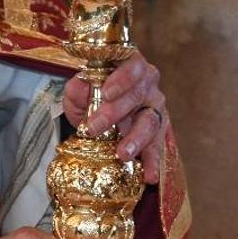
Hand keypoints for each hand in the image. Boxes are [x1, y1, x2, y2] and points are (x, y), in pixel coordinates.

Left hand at [62, 51, 167, 184]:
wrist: (100, 112)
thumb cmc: (90, 95)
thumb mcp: (78, 91)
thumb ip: (77, 88)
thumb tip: (81, 85)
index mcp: (129, 63)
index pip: (131, 66)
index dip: (121, 79)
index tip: (106, 93)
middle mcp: (148, 82)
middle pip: (137, 95)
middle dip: (115, 113)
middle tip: (94, 129)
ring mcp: (156, 105)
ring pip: (151, 120)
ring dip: (137, 139)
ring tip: (123, 154)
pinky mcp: (159, 128)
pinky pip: (159, 143)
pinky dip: (154, 159)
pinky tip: (150, 174)